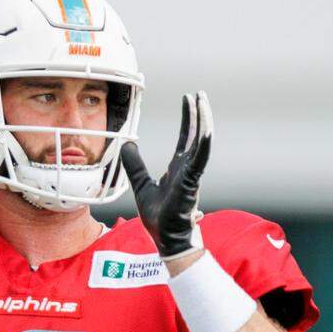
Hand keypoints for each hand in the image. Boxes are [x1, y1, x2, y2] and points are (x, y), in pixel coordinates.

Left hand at [120, 92, 212, 259]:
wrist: (166, 238)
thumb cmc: (159, 217)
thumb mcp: (141, 185)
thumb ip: (135, 165)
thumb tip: (127, 145)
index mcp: (179, 168)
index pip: (185, 137)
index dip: (188, 118)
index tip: (188, 100)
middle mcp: (188, 168)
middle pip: (195, 134)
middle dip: (197, 113)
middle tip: (198, 93)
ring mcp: (192, 174)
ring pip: (201, 142)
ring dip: (203, 121)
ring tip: (202, 101)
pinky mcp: (192, 183)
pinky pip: (200, 160)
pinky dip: (204, 144)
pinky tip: (205, 128)